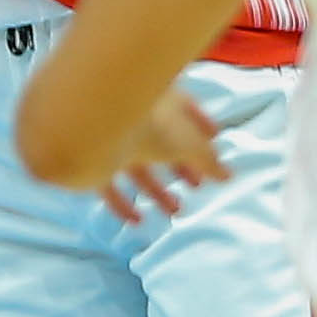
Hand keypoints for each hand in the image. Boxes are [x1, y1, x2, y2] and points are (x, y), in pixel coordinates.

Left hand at [89, 90, 230, 226]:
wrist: (88, 123)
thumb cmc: (145, 122)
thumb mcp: (185, 141)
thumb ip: (207, 160)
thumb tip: (228, 176)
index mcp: (161, 96)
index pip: (187, 108)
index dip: (202, 125)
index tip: (215, 138)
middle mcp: (135, 113)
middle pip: (162, 141)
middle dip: (181, 164)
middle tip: (196, 184)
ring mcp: (110, 135)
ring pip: (138, 166)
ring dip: (157, 189)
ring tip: (175, 209)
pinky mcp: (91, 159)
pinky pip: (109, 185)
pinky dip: (123, 203)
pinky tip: (136, 220)